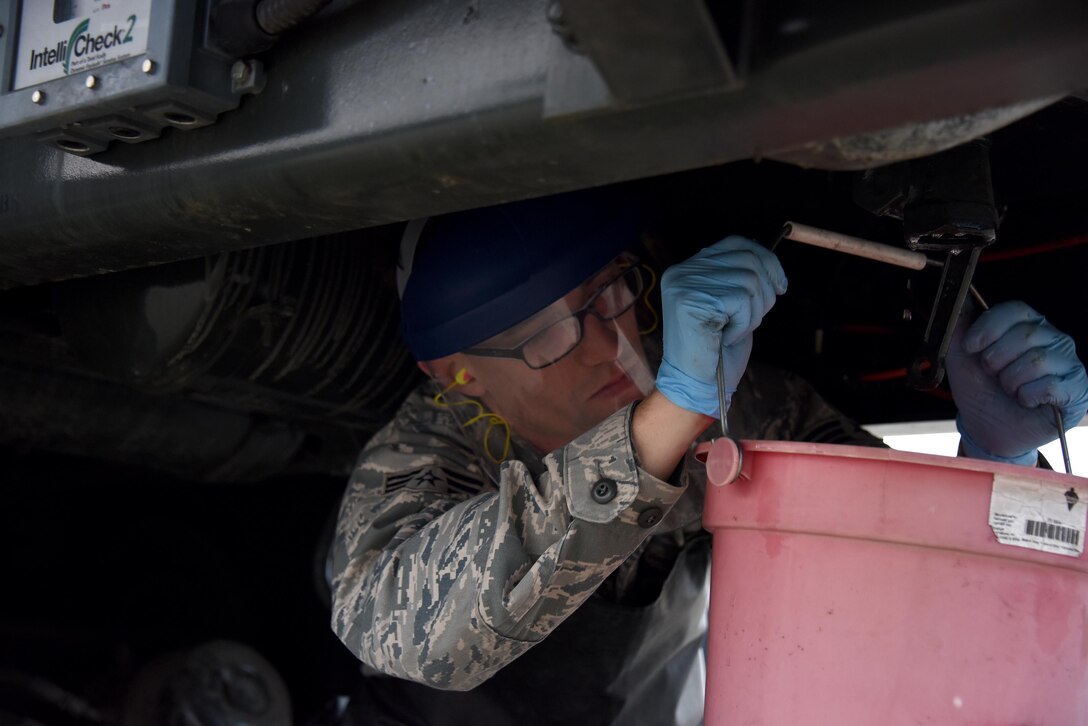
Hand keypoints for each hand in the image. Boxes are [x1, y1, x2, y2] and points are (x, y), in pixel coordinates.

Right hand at [655, 236, 787, 416]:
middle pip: (747, 259)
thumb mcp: (729, 306)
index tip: (780, 285)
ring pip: (749, 280)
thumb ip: (738, 280)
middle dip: (764, 292)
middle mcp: (682, 272)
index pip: (736, 243)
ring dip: (753, 313)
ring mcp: (685, 285)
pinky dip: (744, 324)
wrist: (697, 385)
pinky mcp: (693, 301)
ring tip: (735, 331)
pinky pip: (741, 300)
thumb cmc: (716, 351)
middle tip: (754, 318)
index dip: (766, 259)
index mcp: (688, 269)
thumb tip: (768, 261)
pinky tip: (727, 337)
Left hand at [947, 300, 1087, 464]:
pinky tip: (1025, 401)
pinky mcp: (1077, 388)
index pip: (1015, 310)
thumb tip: (961, 296)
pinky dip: (1027, 397)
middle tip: (991, 374)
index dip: (988, 328)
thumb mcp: (961, 354)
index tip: (970, 347)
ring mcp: (1068, 363)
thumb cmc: (979, 388)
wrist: (987, 425)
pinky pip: (1049, 386)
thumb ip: (961, 324)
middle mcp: (1053, 339)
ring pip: (1037, 360)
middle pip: (1025, 335)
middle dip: (995, 359)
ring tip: (1008, 389)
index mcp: (1027, 325)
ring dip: (1010, 381)